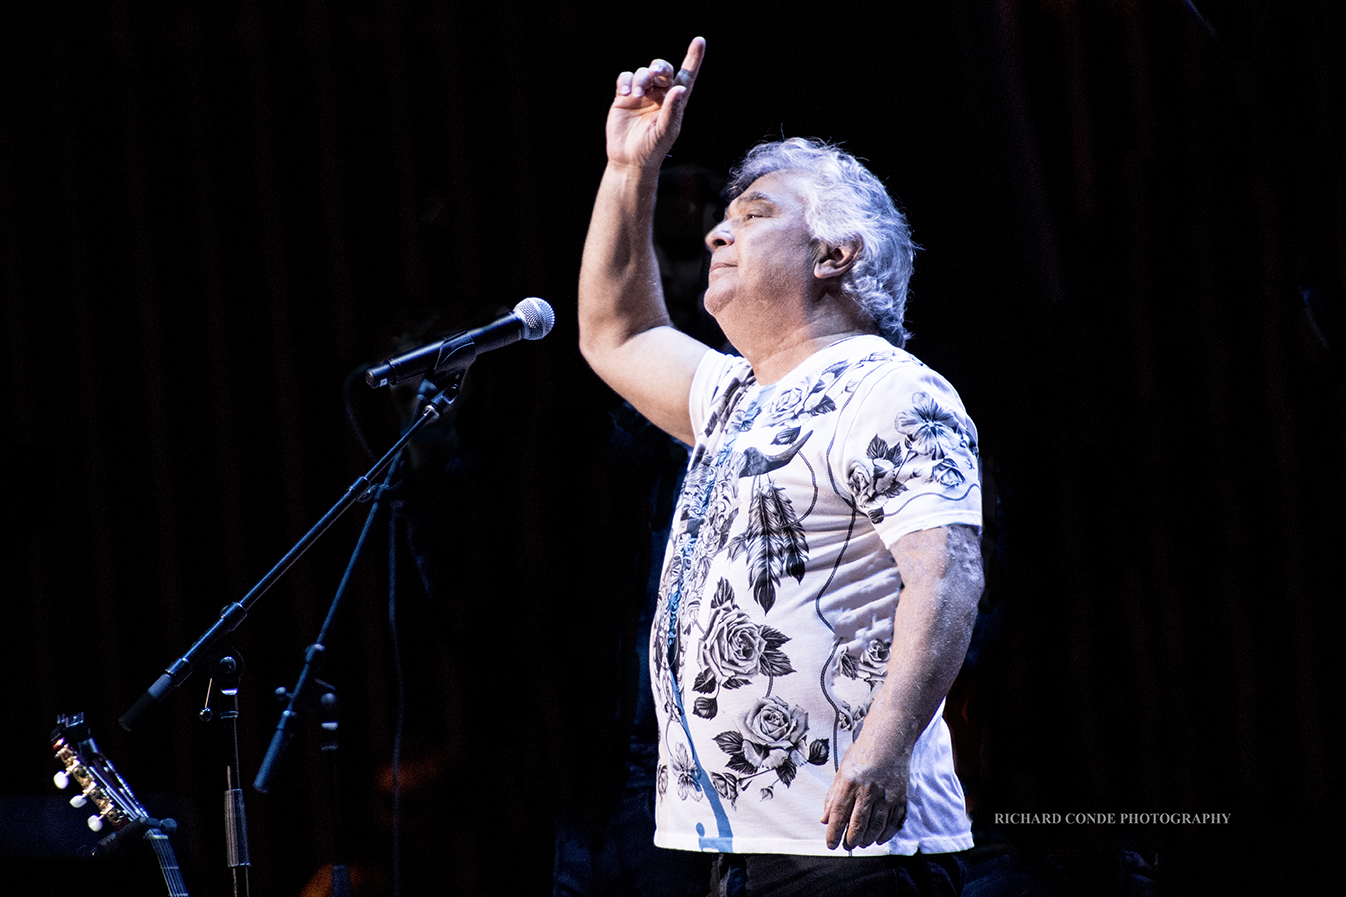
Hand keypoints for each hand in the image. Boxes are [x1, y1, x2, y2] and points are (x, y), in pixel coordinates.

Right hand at [605, 37, 704, 171]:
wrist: (629, 160)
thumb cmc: (652, 149)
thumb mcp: (665, 131)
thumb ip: (671, 110)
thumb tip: (678, 89)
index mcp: (675, 101)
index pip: (686, 75)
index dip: (693, 58)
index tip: (699, 41)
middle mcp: (659, 95)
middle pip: (663, 69)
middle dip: (660, 67)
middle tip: (657, 73)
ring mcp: (641, 94)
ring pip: (643, 72)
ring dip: (641, 78)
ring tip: (637, 94)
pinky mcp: (624, 97)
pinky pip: (625, 78)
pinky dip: (626, 81)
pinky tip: (626, 94)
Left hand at [820, 735, 910, 849]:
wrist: (889, 738)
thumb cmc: (862, 754)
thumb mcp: (842, 772)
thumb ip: (832, 797)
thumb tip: (825, 820)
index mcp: (850, 782)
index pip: (838, 815)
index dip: (833, 833)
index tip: (831, 845)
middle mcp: (868, 790)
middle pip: (858, 825)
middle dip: (850, 840)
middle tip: (847, 845)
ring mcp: (887, 794)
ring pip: (876, 827)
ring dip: (867, 839)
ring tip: (861, 842)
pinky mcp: (901, 797)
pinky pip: (893, 823)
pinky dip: (885, 834)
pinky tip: (878, 838)